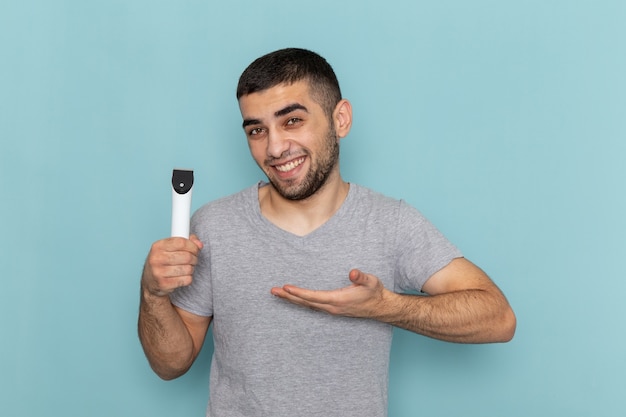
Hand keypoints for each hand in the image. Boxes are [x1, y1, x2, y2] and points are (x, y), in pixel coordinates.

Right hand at [141, 235, 203, 296]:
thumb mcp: (170, 248)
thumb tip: (199, 244)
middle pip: (187, 256)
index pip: (181, 242)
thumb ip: (186, 242)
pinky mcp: (163, 284)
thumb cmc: (163, 262)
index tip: (195, 250)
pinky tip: (182, 277)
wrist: (150, 282)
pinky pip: (186, 280)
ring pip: (188, 269)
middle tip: (193, 260)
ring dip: (191, 269)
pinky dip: (188, 279)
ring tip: (186, 269)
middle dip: (194, 259)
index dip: (193, 246)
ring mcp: (158, 272)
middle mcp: (156, 258)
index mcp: (157, 246)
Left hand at [270, 269, 387, 318]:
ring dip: (292, 300)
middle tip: (273, 291)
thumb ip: (361, 277)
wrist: (381, 307)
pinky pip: (312, 306)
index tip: (286, 287)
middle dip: (289, 297)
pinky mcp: (332, 309)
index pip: (314, 296)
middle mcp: (332, 307)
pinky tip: (293, 299)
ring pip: (307, 306)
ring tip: (277, 294)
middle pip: (305, 302)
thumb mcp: (371, 281)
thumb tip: (352, 273)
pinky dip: (300, 302)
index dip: (299, 292)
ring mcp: (331, 310)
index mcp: (338, 300)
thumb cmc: (374, 292)